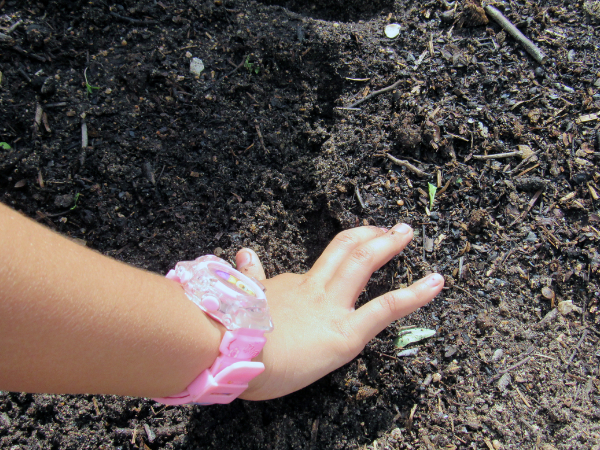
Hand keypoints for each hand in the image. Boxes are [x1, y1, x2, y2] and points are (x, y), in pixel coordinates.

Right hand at [234, 224, 443, 400]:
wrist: (229, 353)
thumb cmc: (231, 334)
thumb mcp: (242, 300)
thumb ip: (249, 275)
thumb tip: (244, 252)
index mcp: (294, 286)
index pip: (323, 265)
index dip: (342, 254)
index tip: (355, 250)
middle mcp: (315, 289)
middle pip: (347, 249)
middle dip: (371, 235)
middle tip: (391, 226)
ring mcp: (332, 308)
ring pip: (364, 263)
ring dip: (389, 245)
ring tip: (407, 232)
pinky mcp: (346, 334)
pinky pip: (386, 308)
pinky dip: (415, 293)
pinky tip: (436, 283)